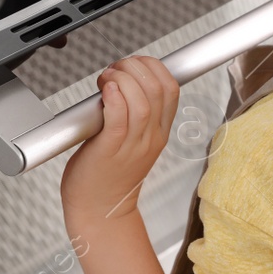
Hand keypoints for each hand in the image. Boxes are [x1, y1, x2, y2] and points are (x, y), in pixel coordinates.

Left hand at [60, 56, 178, 225]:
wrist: (100, 210)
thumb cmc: (110, 173)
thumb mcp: (134, 141)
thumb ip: (133, 113)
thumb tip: (123, 81)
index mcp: (158, 131)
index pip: (172, 88)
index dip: (155, 66)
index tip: (135, 64)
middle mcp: (150, 137)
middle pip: (158, 89)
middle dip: (136, 67)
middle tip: (115, 69)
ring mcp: (132, 144)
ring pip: (141, 102)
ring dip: (123, 79)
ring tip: (107, 78)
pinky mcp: (110, 149)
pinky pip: (119, 119)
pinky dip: (114, 98)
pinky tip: (107, 90)